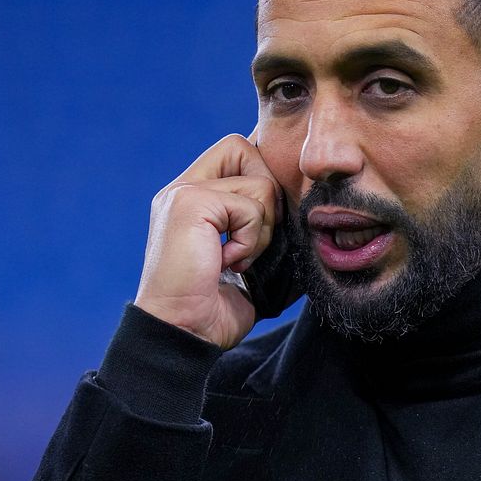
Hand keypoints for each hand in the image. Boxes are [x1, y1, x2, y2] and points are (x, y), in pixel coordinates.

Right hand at [133, 133, 281, 348]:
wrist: (182, 333)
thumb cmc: (214, 308)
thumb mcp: (241, 257)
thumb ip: (254, 224)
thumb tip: (297, 206)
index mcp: (192, 197)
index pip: (237, 151)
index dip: (262, 176)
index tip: (263, 222)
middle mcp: (183, 188)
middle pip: (245, 148)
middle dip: (266, 194)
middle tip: (254, 238)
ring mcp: (183, 193)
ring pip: (259, 183)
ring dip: (260, 229)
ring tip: (238, 258)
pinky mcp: (190, 203)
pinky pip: (250, 208)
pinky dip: (249, 242)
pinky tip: (228, 264)